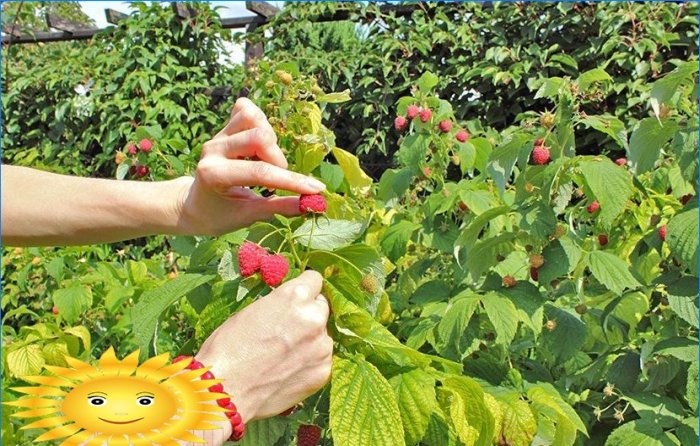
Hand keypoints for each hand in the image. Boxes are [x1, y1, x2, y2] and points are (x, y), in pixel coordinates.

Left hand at [171, 98, 325, 235]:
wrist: (193, 205)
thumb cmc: (219, 215)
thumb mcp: (248, 216)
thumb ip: (280, 207)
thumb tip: (314, 204)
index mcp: (215, 175)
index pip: (261, 172)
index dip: (292, 181)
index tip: (316, 189)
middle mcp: (213, 150)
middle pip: (260, 137)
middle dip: (278, 159)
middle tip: (275, 178)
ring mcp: (218, 135)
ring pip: (255, 118)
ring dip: (270, 141)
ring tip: (266, 160)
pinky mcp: (224, 127)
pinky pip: (247, 110)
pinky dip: (260, 123)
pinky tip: (259, 144)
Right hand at [195, 271, 332, 423]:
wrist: (225, 390)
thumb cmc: (228, 348)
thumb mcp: (251, 311)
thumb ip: (279, 306)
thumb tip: (290, 307)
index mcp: (295, 296)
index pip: (314, 280)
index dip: (304, 289)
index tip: (298, 298)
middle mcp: (314, 318)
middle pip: (322, 307)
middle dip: (309, 314)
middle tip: (289, 329)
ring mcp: (322, 346)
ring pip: (323, 335)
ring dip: (311, 340)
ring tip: (285, 355)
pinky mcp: (323, 371)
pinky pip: (322, 359)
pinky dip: (310, 363)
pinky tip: (288, 371)